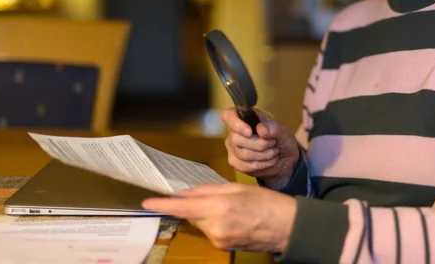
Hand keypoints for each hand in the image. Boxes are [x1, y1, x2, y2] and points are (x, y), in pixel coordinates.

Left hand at [142, 183, 296, 252]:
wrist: (287, 227)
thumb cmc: (267, 202)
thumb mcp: (238, 187)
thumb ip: (210, 190)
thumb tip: (187, 193)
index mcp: (220, 206)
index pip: (183, 207)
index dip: (163, 204)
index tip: (147, 202)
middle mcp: (216, 226)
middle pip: (192, 214)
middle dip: (196, 204)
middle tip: (216, 196)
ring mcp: (219, 239)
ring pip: (202, 223)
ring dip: (208, 214)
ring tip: (232, 208)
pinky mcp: (224, 247)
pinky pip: (211, 231)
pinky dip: (216, 223)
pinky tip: (234, 218)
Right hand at [222, 108, 299, 188]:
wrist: (285, 160)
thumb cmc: (281, 141)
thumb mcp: (283, 132)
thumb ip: (273, 129)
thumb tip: (260, 129)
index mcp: (245, 117)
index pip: (228, 115)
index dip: (236, 123)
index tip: (249, 132)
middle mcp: (235, 131)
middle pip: (236, 139)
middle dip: (260, 144)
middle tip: (273, 143)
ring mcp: (232, 147)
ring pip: (243, 154)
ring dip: (263, 155)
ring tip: (273, 152)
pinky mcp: (235, 162)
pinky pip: (244, 166)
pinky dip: (261, 164)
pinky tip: (268, 161)